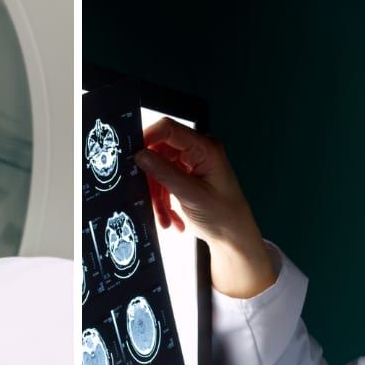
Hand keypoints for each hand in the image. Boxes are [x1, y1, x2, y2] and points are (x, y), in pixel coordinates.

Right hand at [134, 117, 255, 246]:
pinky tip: (170, 218)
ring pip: (157, 170)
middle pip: (159, 151)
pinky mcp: (184, 176)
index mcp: (205, 148)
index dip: (147, 137)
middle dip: (151, 177)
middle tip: (147, 197)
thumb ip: (164, 172)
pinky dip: (162, 200)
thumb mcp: (191, 194)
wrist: (232, 235)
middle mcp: (197, 151)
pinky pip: (162, 181)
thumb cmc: (223, 214)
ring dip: (157, 195)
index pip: (169, 129)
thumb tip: (140, 154)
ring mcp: (189, 164)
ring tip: (165, 218)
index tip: (131, 155)